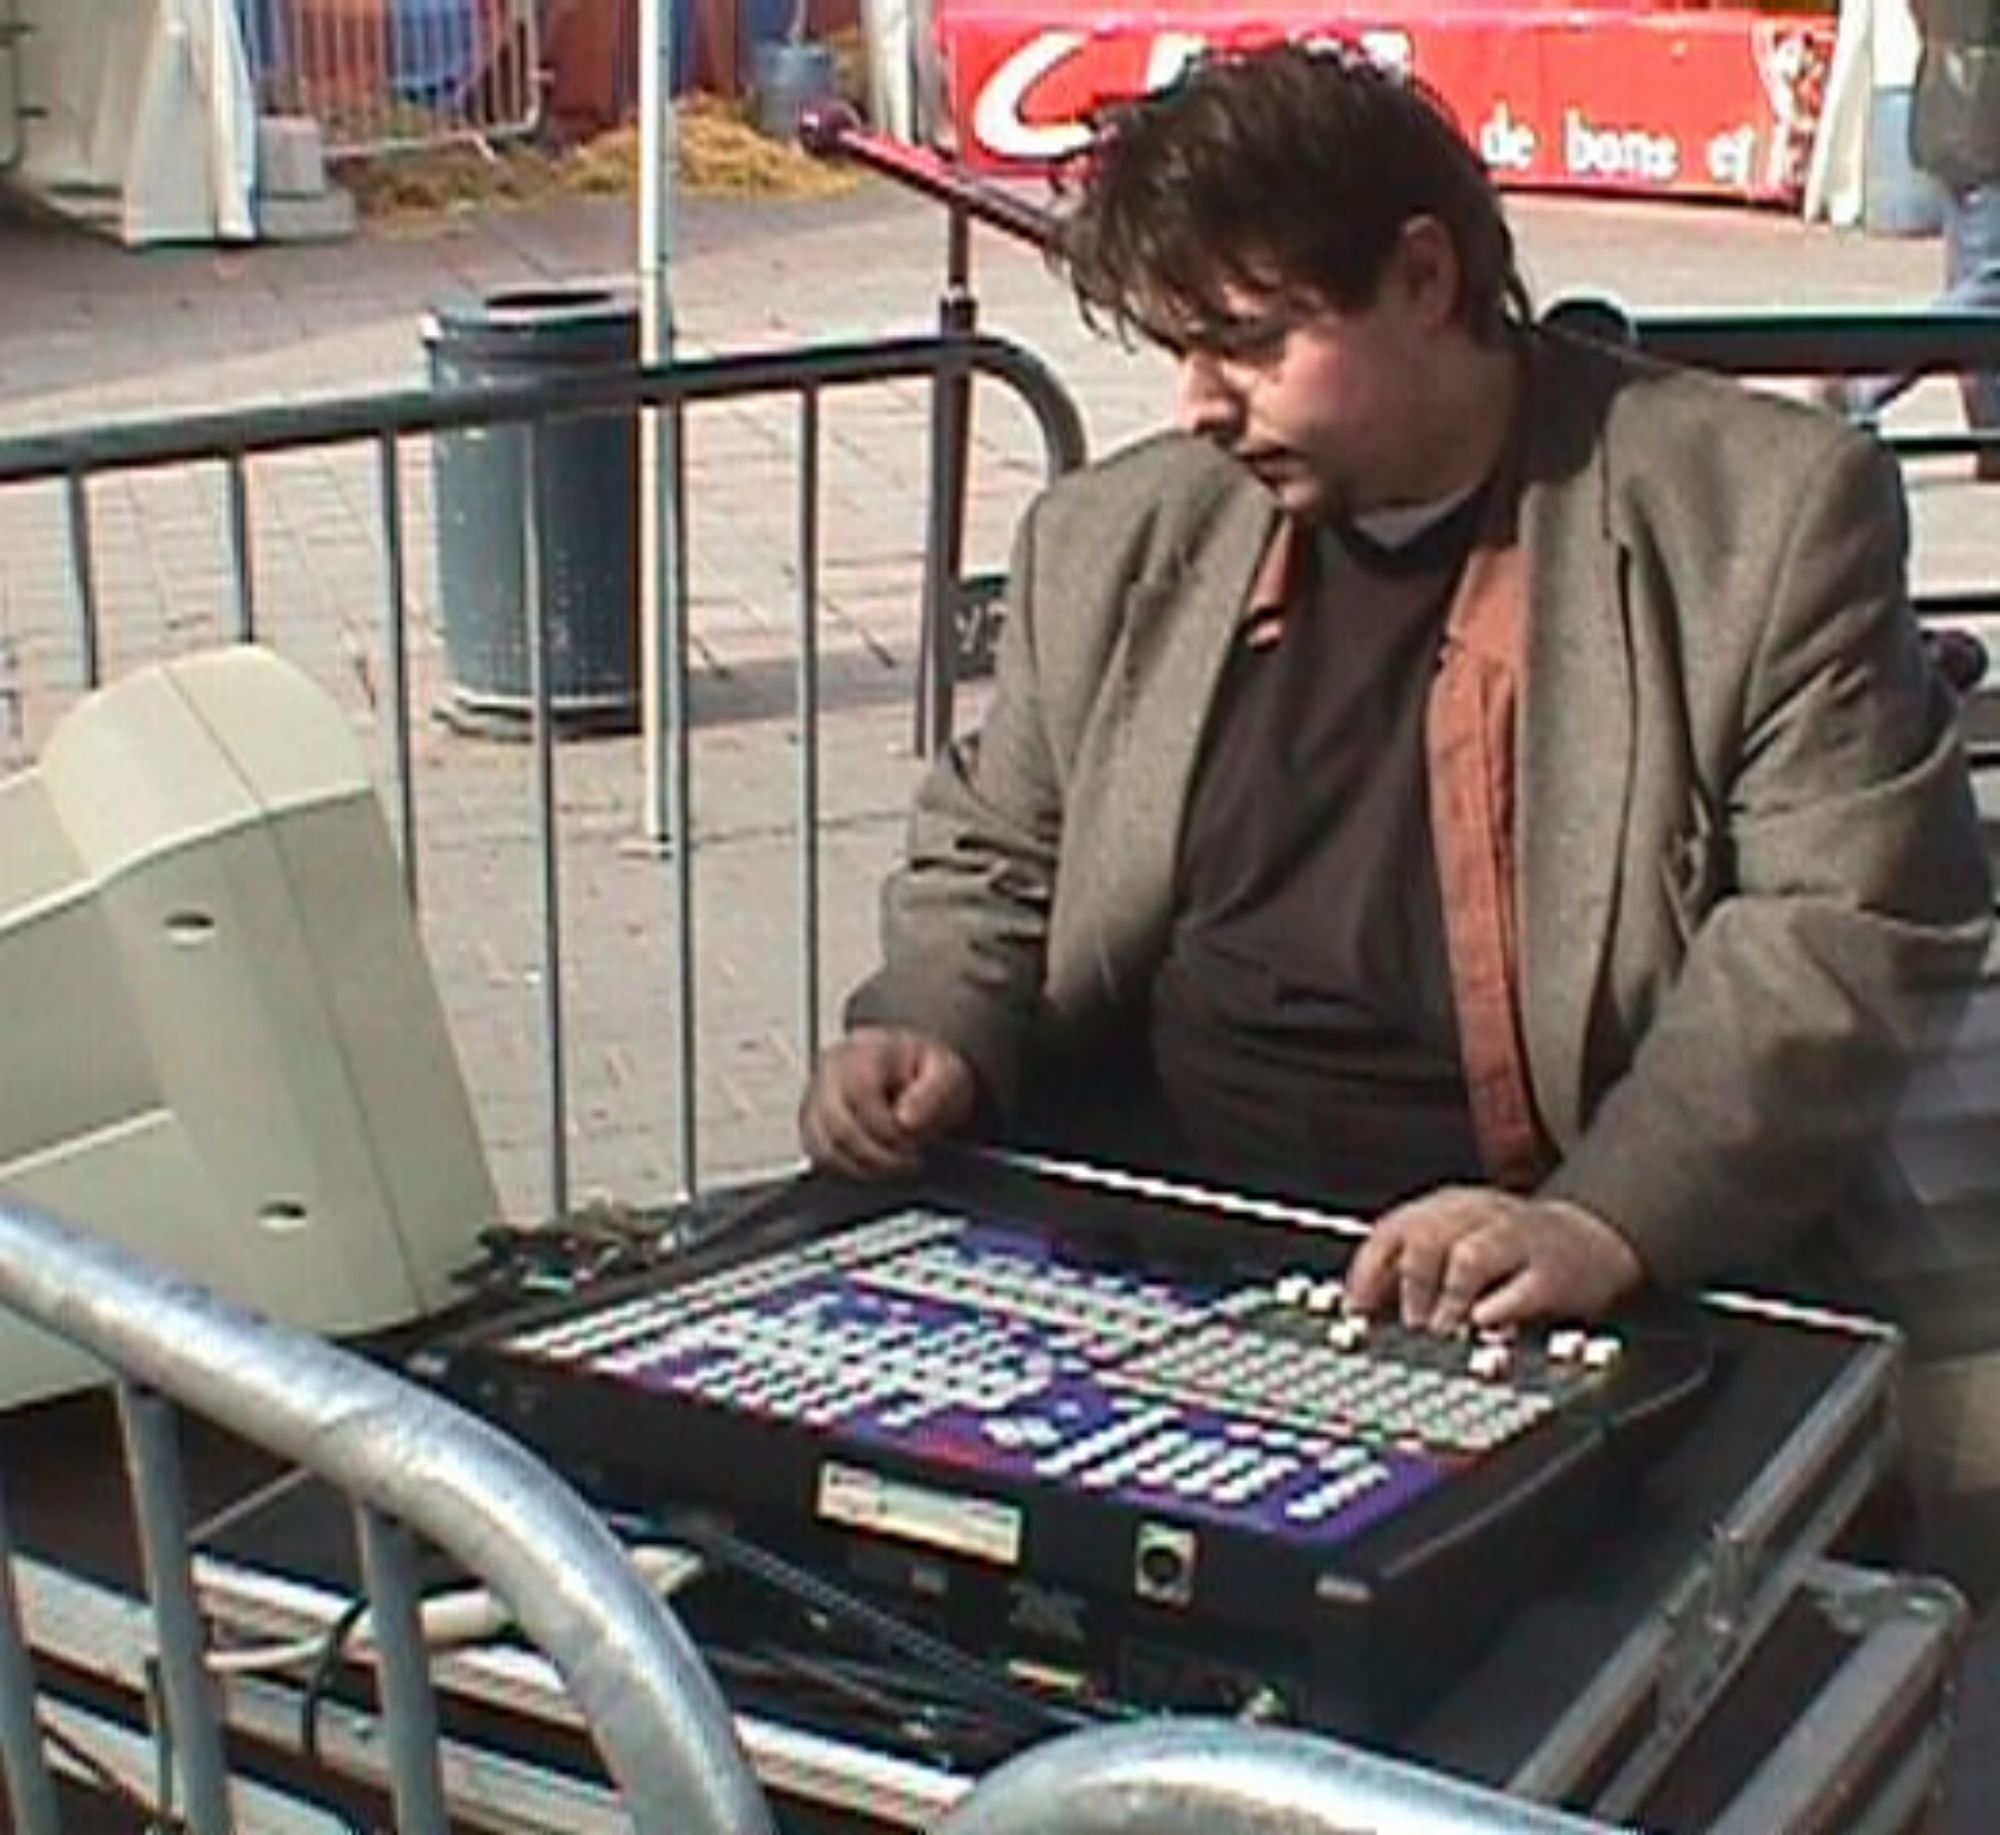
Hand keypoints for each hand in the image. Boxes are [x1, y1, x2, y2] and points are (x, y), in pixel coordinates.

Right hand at [798, 1027, 977, 1177]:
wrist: (913, 1075)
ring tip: (892, 1163)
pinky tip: (874, 1164)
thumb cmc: (926, 1073)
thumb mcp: (947, 1075)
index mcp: (864, 1052)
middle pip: (838, 1127)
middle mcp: (830, 1072)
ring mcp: (815, 1098)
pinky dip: (847, 1170)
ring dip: (863, 1166)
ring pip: (823, 1148)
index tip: (914, 1140)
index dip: (888, 1128)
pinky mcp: (810, 1124)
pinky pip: (818, 1158)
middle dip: (877, 1154)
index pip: (861, 1094)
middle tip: (906, 1159)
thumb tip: (906, 1120)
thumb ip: (932, 1094)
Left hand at [1343, 1187, 1644, 1332]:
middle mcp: (1479, 1217)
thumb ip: (1410, 1265)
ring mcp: (1518, 1242)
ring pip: (1469, 1257)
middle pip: (1426, 1238)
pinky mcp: (1554, 1274)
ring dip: (1447, 1302)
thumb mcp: (1456, 1239)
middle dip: (1408, 1288)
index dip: (1368, 1273)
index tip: (1357, 1311)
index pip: (1393, 1230)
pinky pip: (1521, 1288)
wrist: (1591, 1239)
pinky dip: (1497, 1309)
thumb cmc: (1510, 1247)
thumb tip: (1361, 1305)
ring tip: (1440, 1333)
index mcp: (1447, 1208)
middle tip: (1406, 1328)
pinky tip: (1484, 1325)